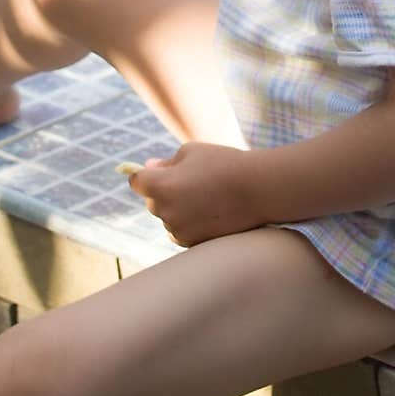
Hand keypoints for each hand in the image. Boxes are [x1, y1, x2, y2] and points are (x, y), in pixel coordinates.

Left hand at [127, 141, 259, 246]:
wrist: (258, 189)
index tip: (154, 172)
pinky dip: (189, 224)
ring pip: (168, 218)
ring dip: (177, 209)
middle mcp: (165, 210)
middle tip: (190, 181)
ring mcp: (178, 229)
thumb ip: (167, 162)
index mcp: (160, 185)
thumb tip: (149, 168)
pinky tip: (209, 211)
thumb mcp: (191, 152)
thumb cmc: (224, 164)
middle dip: (163, 192)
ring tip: (205, 196)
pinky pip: (181, 232)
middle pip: (152, 202)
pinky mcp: (193, 243)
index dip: (144, 176)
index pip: (137, 182)